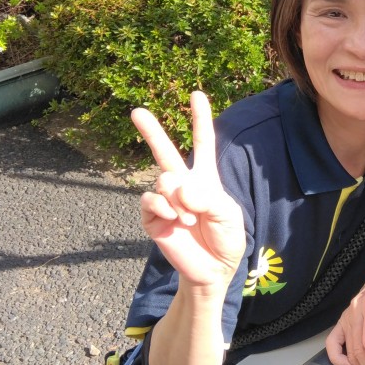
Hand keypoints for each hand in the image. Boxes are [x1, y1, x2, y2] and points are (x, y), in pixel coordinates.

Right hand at [131, 91, 245, 288]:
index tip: (196, 94)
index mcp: (205, 178)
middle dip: (151, 131)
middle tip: (136, 111)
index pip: (203, 143)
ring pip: (162, 181)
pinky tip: (176, 222)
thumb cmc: (225, 239)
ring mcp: (165, 201)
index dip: (200, 119)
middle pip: (165, 152)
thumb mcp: (228, 215)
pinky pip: (149, 201)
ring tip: (190, 220)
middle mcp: (182, 185)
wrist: (212, 270)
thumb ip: (208, 198)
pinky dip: (165, 209)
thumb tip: (179, 188)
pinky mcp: (152, 218)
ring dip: (179, 200)